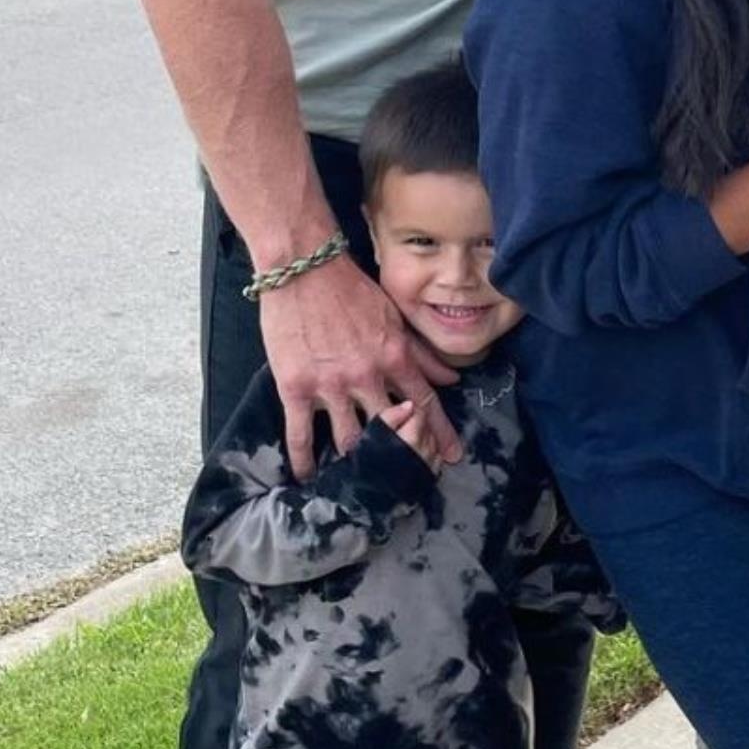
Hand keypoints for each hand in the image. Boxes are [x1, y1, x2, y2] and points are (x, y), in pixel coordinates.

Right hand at [259, 254, 461, 480]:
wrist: (304, 268)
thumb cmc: (352, 289)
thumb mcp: (395, 316)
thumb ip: (422, 351)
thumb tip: (452, 378)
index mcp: (395, 355)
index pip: (425, 401)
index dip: (440, 431)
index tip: (451, 454)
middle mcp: (368, 375)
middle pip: (391, 429)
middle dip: (400, 454)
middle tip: (404, 476)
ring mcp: (332, 384)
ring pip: (350, 439)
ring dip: (355, 462)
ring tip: (356, 481)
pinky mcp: (297, 388)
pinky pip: (301, 435)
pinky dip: (305, 460)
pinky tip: (308, 477)